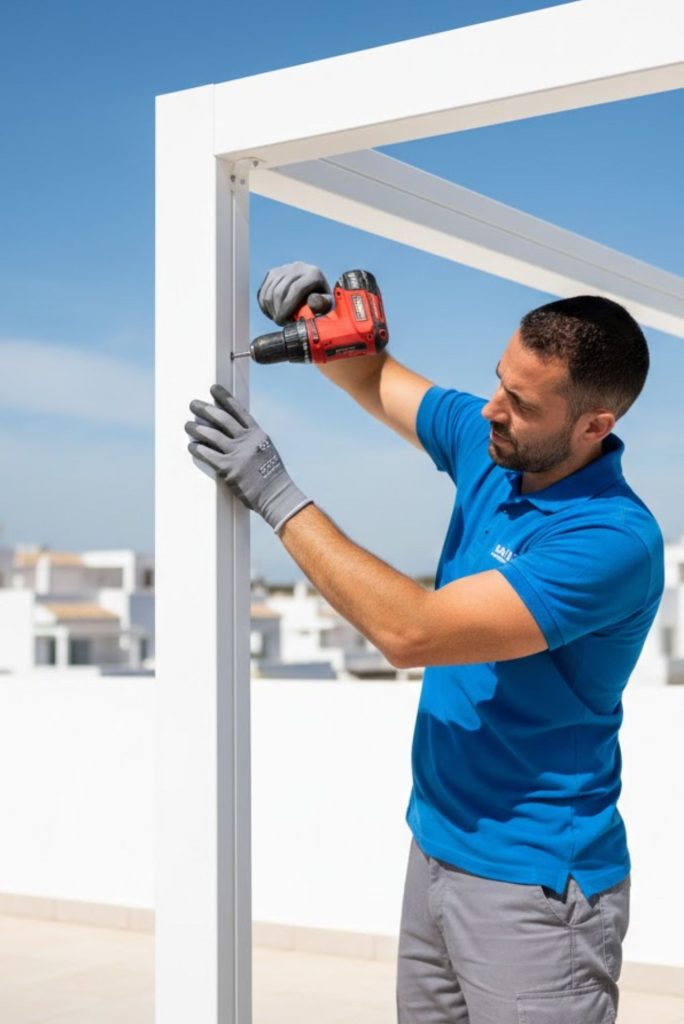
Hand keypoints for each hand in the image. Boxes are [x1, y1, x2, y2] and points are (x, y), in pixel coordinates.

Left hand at [185, 385, 311, 532]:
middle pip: (222, 419)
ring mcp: (238, 454)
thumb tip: (234, 434)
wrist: (277, 495)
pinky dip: (197, 449)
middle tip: (193, 403)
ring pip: (212, 435)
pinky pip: (208, 455)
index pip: (239, 411)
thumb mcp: (266, 451)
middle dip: (205, 409)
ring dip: (197, 428)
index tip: (213, 389)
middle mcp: (247, 441)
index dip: (224, 398)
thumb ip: (251, 441)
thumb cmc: (271, 476)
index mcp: (258, 435)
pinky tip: (191, 446)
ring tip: (187, 424)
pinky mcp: (229, 469)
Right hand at [257, 261, 332, 324]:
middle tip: (281, 323)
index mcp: (314, 274)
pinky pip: (263, 290)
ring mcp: (285, 268)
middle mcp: (299, 267)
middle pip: (280, 290)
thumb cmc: (321, 301)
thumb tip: (313, 302)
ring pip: (269, 291)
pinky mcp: (274, 272)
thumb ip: (323, 304)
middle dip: (277, 310)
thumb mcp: (327, 304)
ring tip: (278, 319)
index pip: (296, 289)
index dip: (287, 307)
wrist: (314, 288)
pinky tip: (271, 313)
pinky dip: (264, 304)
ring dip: (270, 309)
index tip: (283, 321)